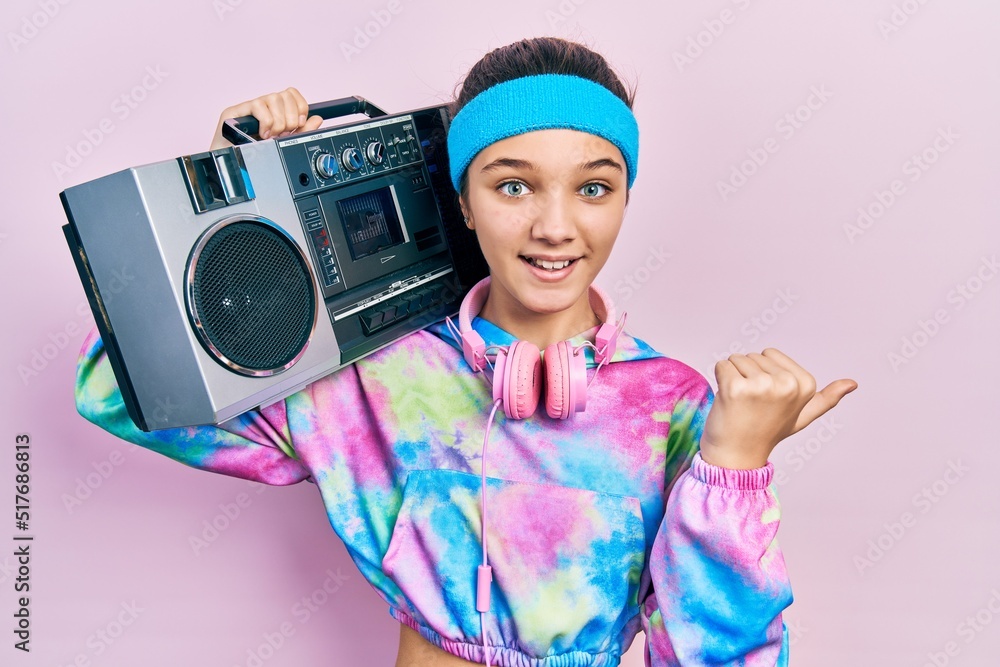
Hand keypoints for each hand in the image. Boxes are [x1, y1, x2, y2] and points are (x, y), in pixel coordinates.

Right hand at [209, 87, 323, 149]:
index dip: (300, 107)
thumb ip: (303, 132)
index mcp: (276, 110)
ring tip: (271, 135)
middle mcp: (265, 104)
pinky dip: (266, 123)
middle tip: (282, 133)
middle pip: (286, 95)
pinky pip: (259, 106)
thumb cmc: (257, 153)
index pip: (292, 94)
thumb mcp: (286, 143)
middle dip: (290, 119)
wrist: (235, 162)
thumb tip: (317, 118)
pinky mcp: (238, 109)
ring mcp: (251, 106)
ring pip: (275, 98)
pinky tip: (262, 134)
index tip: (299, 124)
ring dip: (278, 122)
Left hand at [699, 348, 857, 469]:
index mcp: (805, 384)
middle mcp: (787, 384)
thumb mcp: (801, 416)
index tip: (766, 400)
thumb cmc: (767, 432)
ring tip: (740, 404)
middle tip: (751, 404)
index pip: (770, 353)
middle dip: (747, 375)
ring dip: (732, 377)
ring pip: (736, 358)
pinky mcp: (736, 388)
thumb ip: (825, 399)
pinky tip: (727, 401)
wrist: (737, 455)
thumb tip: (853, 383)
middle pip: (753, 355)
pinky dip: (719, 379)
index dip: (762, 373)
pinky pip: (722, 365)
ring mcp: (762, 386)